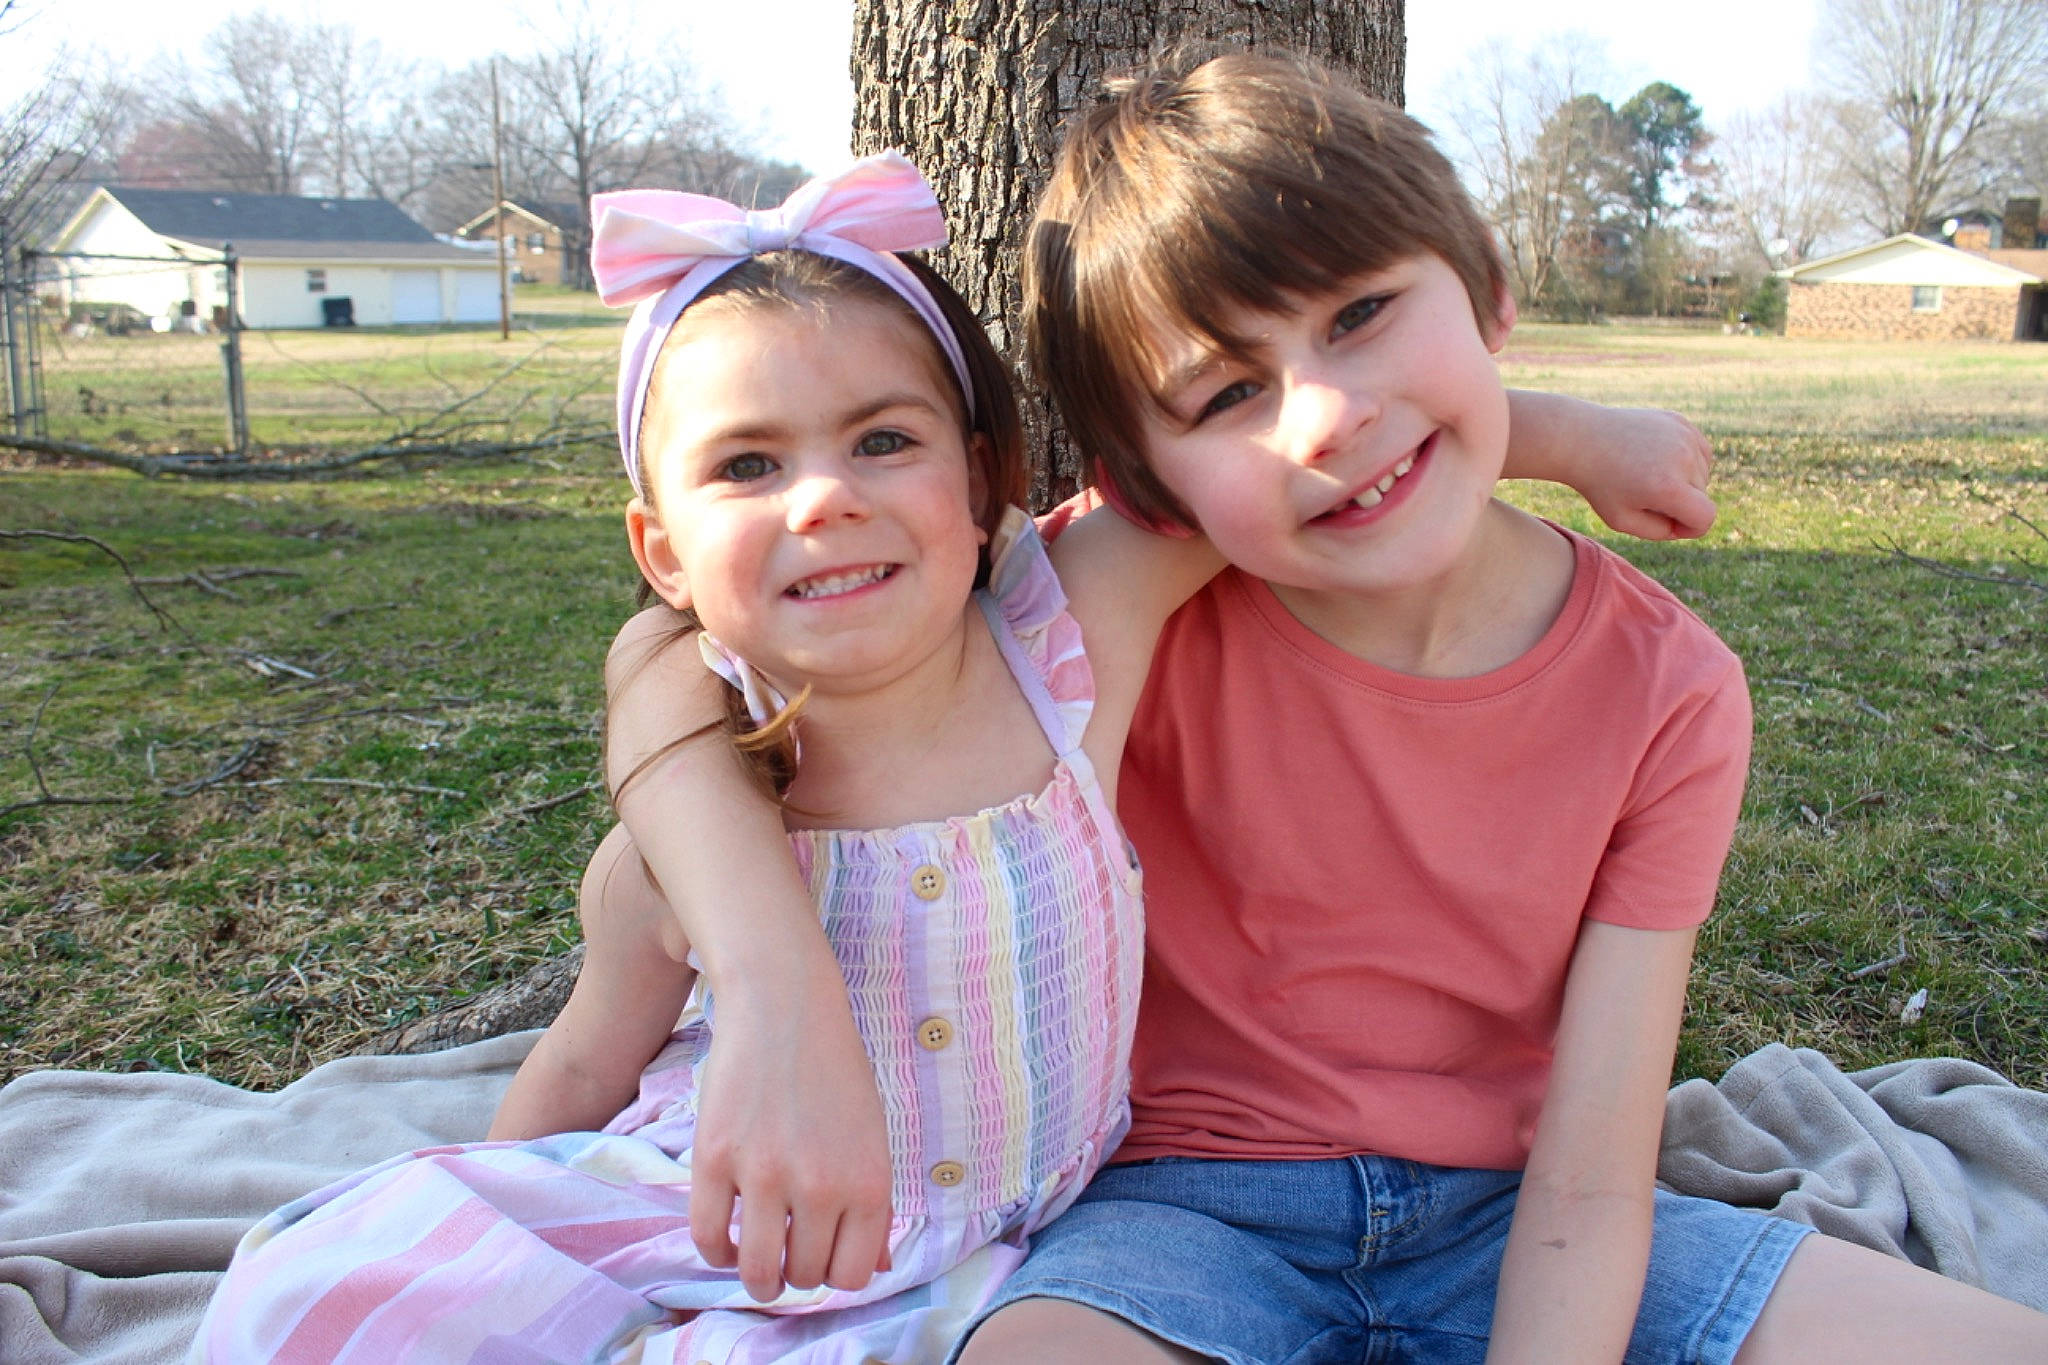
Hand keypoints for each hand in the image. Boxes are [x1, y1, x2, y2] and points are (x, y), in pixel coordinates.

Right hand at [687, 980, 894, 1301]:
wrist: (784, 1006)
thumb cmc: (834, 1072)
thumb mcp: (873, 1136)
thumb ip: (874, 1205)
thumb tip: (879, 1268)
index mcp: (869, 1183)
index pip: (855, 1275)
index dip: (838, 1273)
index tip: (826, 1256)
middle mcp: (820, 1186)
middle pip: (805, 1276)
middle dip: (799, 1271)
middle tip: (791, 1250)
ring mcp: (763, 1175)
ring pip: (757, 1272)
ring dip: (759, 1279)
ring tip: (759, 1267)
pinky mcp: (714, 1159)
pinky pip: (708, 1238)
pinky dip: (716, 1254)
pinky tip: (726, 1244)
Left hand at [1576, 406, 1716, 540]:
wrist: (1583, 439)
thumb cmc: (1600, 485)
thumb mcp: (1623, 520)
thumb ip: (1660, 531)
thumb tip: (1687, 524)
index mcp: (1667, 487)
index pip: (1705, 517)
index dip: (1691, 528)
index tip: (1671, 525)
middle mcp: (1682, 458)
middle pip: (1701, 495)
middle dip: (1681, 504)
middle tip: (1645, 497)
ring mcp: (1683, 435)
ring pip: (1702, 473)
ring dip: (1684, 482)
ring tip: (1649, 477)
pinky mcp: (1681, 422)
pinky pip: (1700, 452)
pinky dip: (1686, 460)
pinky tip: (1660, 461)